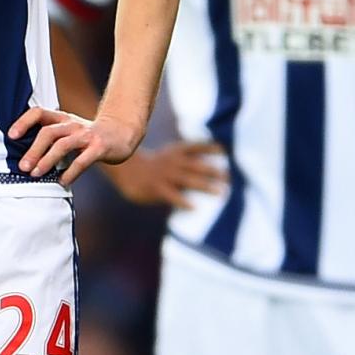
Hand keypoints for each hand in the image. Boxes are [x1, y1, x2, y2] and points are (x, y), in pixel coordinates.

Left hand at [9, 104, 141, 186]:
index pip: (38, 113)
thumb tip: (22, 156)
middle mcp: (72, 124)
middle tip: (22, 166)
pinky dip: (70, 173)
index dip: (23, 122)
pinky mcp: (99, 148)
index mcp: (61, 118)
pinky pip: (82, 161)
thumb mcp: (67, 130)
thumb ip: (49, 138)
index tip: (11, 136)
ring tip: (36, 174)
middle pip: (48, 132)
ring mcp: (86, 135)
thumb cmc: (87, 135)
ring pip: (63, 145)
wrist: (121, 132)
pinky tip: (62, 181)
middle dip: (33, 150)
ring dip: (47, 161)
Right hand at [103, 139, 228, 207]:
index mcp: (176, 151)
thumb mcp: (170, 156)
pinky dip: (183, 201)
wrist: (125, 170)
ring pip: (188, 180)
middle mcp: (173, 162)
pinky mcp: (156, 188)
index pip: (196, 147)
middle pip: (197, 166)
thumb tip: (212, 172)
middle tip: (228, 178)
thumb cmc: (154, 166)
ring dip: (205, 186)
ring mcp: (165, 175)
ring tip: (220, 193)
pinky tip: (194, 208)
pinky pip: (172, 196)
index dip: (210, 148)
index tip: (223, 151)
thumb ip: (188, 162)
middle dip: (214, 171)